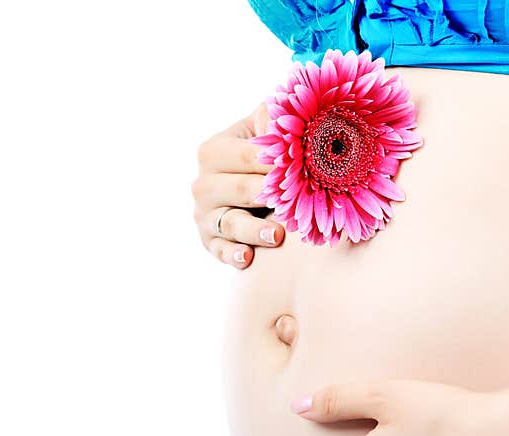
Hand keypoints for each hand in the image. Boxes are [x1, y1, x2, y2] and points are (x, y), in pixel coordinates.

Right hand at [191, 103, 284, 268]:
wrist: (249, 184)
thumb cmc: (261, 152)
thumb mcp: (262, 128)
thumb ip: (274, 115)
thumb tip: (292, 104)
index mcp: (213, 150)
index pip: (248, 157)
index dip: (277, 162)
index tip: (305, 167)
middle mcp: (203, 183)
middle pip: (240, 190)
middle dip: (268, 195)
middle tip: (294, 201)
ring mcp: (204, 215)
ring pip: (230, 223)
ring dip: (254, 230)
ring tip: (278, 234)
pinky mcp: (209, 241)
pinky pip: (220, 251)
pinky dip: (233, 255)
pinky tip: (248, 258)